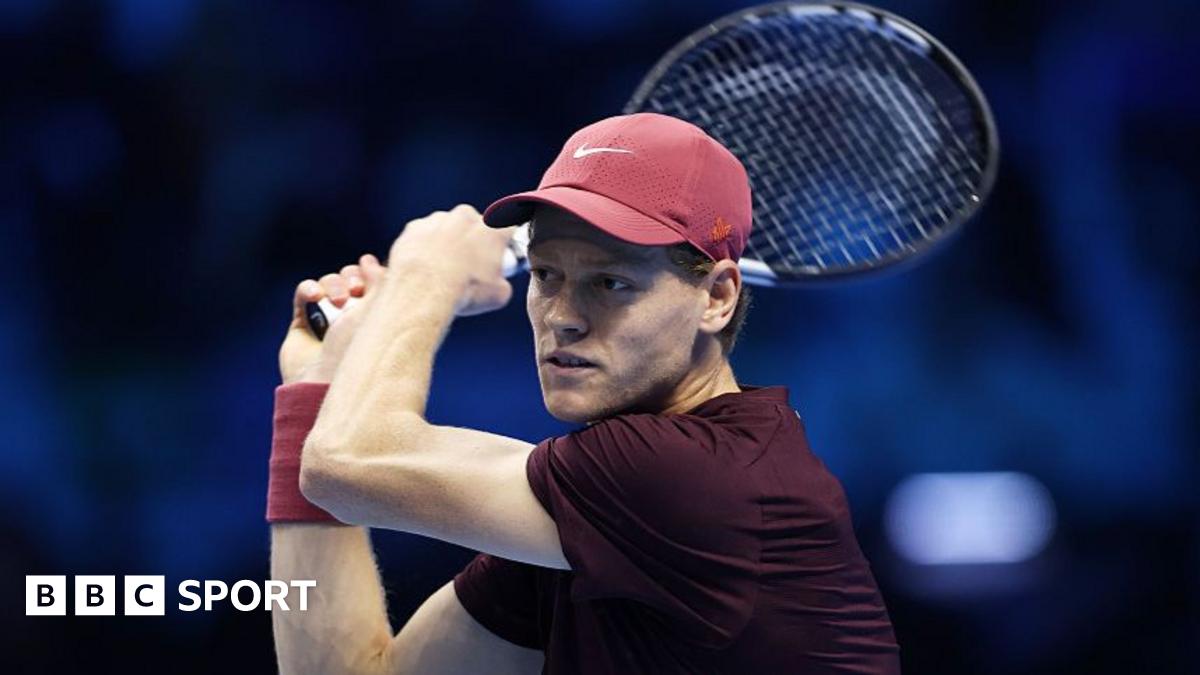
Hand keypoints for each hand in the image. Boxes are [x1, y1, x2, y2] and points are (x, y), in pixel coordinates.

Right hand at [278, 253, 386, 383]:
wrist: (324, 382)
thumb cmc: (356, 351)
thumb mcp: (375, 312)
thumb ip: (378, 281)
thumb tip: (369, 260)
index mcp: (377, 318)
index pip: (375, 283)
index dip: (373, 274)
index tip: (373, 276)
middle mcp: (352, 318)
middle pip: (351, 279)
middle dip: (352, 278)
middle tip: (356, 292)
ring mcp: (327, 320)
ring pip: (328, 283)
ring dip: (333, 283)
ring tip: (336, 301)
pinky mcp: (303, 323)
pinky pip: (303, 293)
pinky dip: (308, 288)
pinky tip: (315, 297)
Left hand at [386, 204, 514, 316]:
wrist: (423, 293)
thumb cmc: (463, 292)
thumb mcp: (498, 295)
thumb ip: (502, 281)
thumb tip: (498, 284)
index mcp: (492, 229)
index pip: (507, 227)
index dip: (505, 242)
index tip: (500, 254)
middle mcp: (466, 217)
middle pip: (475, 224)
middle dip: (473, 240)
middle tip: (470, 265)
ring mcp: (438, 219)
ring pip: (447, 227)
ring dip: (449, 241)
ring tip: (444, 269)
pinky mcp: (415, 227)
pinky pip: (424, 234)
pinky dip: (425, 246)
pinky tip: (426, 266)